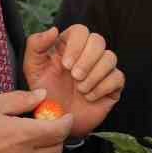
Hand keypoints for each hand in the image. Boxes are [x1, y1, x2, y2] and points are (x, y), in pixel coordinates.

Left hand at [23, 24, 125, 138]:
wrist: (57, 123)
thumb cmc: (45, 94)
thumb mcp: (33, 69)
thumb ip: (36, 45)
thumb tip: (54, 29)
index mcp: (69, 46)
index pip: (80, 30)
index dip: (76, 45)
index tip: (65, 65)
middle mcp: (87, 54)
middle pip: (98, 40)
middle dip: (87, 60)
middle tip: (75, 77)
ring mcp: (102, 69)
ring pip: (110, 57)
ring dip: (94, 75)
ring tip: (80, 89)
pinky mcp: (112, 85)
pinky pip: (118, 77)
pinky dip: (103, 87)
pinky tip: (89, 97)